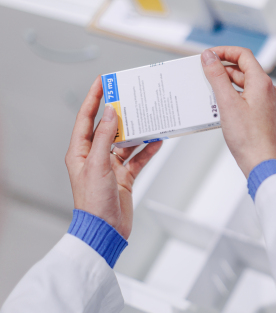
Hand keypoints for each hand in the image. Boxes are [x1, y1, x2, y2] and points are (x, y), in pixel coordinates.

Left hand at [65, 76, 161, 238]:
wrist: (106, 230)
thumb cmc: (94, 202)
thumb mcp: (98, 165)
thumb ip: (105, 138)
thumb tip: (111, 114)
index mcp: (80, 152)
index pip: (86, 118)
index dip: (94, 98)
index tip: (103, 82)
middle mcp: (95, 156)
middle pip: (108, 128)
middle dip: (120, 113)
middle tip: (131, 97)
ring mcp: (110, 166)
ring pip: (126, 142)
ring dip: (138, 131)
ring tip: (149, 118)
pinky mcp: (124, 176)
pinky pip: (138, 158)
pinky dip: (148, 149)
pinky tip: (158, 141)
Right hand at [201, 47, 275, 177]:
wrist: (261, 162)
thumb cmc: (248, 138)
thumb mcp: (227, 103)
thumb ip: (217, 77)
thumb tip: (209, 57)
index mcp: (263, 83)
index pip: (244, 55)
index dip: (225, 51)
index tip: (209, 55)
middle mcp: (269, 90)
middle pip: (244, 69)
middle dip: (223, 69)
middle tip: (205, 73)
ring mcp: (269, 103)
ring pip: (246, 84)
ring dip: (228, 84)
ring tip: (210, 90)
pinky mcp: (265, 114)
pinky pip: (248, 98)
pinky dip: (235, 96)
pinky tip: (221, 105)